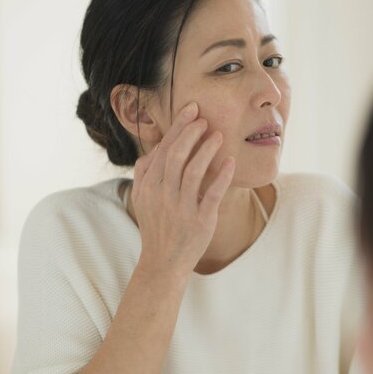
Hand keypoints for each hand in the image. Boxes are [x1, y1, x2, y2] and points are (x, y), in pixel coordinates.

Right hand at [131, 102, 234, 278]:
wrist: (163, 262)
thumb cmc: (157, 227)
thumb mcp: (142, 200)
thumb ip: (144, 174)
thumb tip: (152, 151)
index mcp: (149, 186)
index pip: (163, 149)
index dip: (178, 128)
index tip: (191, 111)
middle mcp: (163, 194)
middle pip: (176, 155)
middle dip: (191, 132)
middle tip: (205, 119)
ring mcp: (181, 208)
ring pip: (194, 171)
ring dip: (207, 149)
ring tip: (219, 135)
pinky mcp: (200, 220)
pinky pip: (213, 193)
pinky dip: (222, 175)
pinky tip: (230, 161)